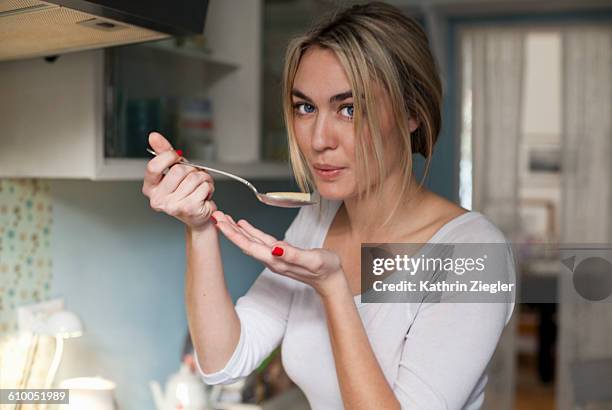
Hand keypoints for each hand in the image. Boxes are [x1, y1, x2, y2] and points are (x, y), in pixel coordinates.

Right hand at [142, 132, 216, 229]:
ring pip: (194, 178)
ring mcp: (172, 206)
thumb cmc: (185, 191)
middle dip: (192, 170)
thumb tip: (153, 136)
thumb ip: (164, 152)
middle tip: (193, 179)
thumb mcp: (173, 170)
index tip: (177, 157)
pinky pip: (204, 187)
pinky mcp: (189, 209)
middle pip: (178, 170)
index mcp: (150, 187)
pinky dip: (209, 187)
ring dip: (203, 179)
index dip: (169, 157)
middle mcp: (158, 199)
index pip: (154, 166)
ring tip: (199, 187)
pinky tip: (204, 195)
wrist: (197, 215)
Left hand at [212, 210, 345, 296]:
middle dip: (229, 229)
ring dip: (236, 229)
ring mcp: (275, 256)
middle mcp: (272, 259)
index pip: (249, 246)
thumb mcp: (312, 260)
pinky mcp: (280, 252)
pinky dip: (250, 231)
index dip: (233, 234)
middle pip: (245, 243)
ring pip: (250, 241)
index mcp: (276, 260)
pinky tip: (243, 224)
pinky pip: (260, 240)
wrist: (331, 280)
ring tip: (223, 218)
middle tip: (215, 215)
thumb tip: (275, 248)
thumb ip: (293, 254)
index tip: (220, 223)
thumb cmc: (325, 269)